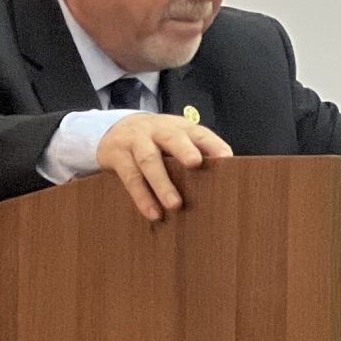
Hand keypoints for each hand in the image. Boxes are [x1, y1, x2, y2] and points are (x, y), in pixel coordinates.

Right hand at [96, 112, 234, 221]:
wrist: (114, 131)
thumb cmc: (156, 142)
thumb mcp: (175, 141)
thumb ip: (196, 153)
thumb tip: (225, 180)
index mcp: (178, 127)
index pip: (199, 133)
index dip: (212, 144)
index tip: (226, 158)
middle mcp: (157, 130)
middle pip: (171, 137)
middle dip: (183, 149)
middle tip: (195, 163)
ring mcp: (136, 141)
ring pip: (148, 159)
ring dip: (162, 183)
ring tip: (175, 204)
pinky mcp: (117, 156)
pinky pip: (130, 177)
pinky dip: (142, 197)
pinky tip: (153, 213)